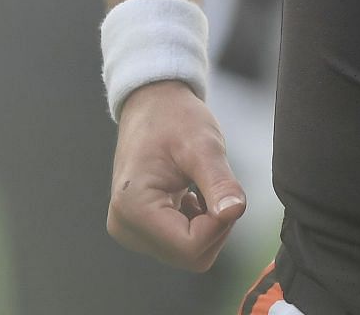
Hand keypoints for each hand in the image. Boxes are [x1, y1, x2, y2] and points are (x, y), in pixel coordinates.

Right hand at [107, 81, 246, 270]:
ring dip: (207, 225)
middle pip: (190, 255)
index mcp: (133, 208)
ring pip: (188, 253)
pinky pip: (181, 245)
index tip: (224, 191)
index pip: (190, 247)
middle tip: (215, 187)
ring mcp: (130, 231)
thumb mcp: (203, 145)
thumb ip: (219, 182)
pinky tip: (192, 196)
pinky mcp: (140, 230)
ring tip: (200, 188)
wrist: (152, 105)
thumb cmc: (173, 118)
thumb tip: (234, 212)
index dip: (219, 225)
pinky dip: (197, 225)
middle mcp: (126, 227)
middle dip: (214, 226)